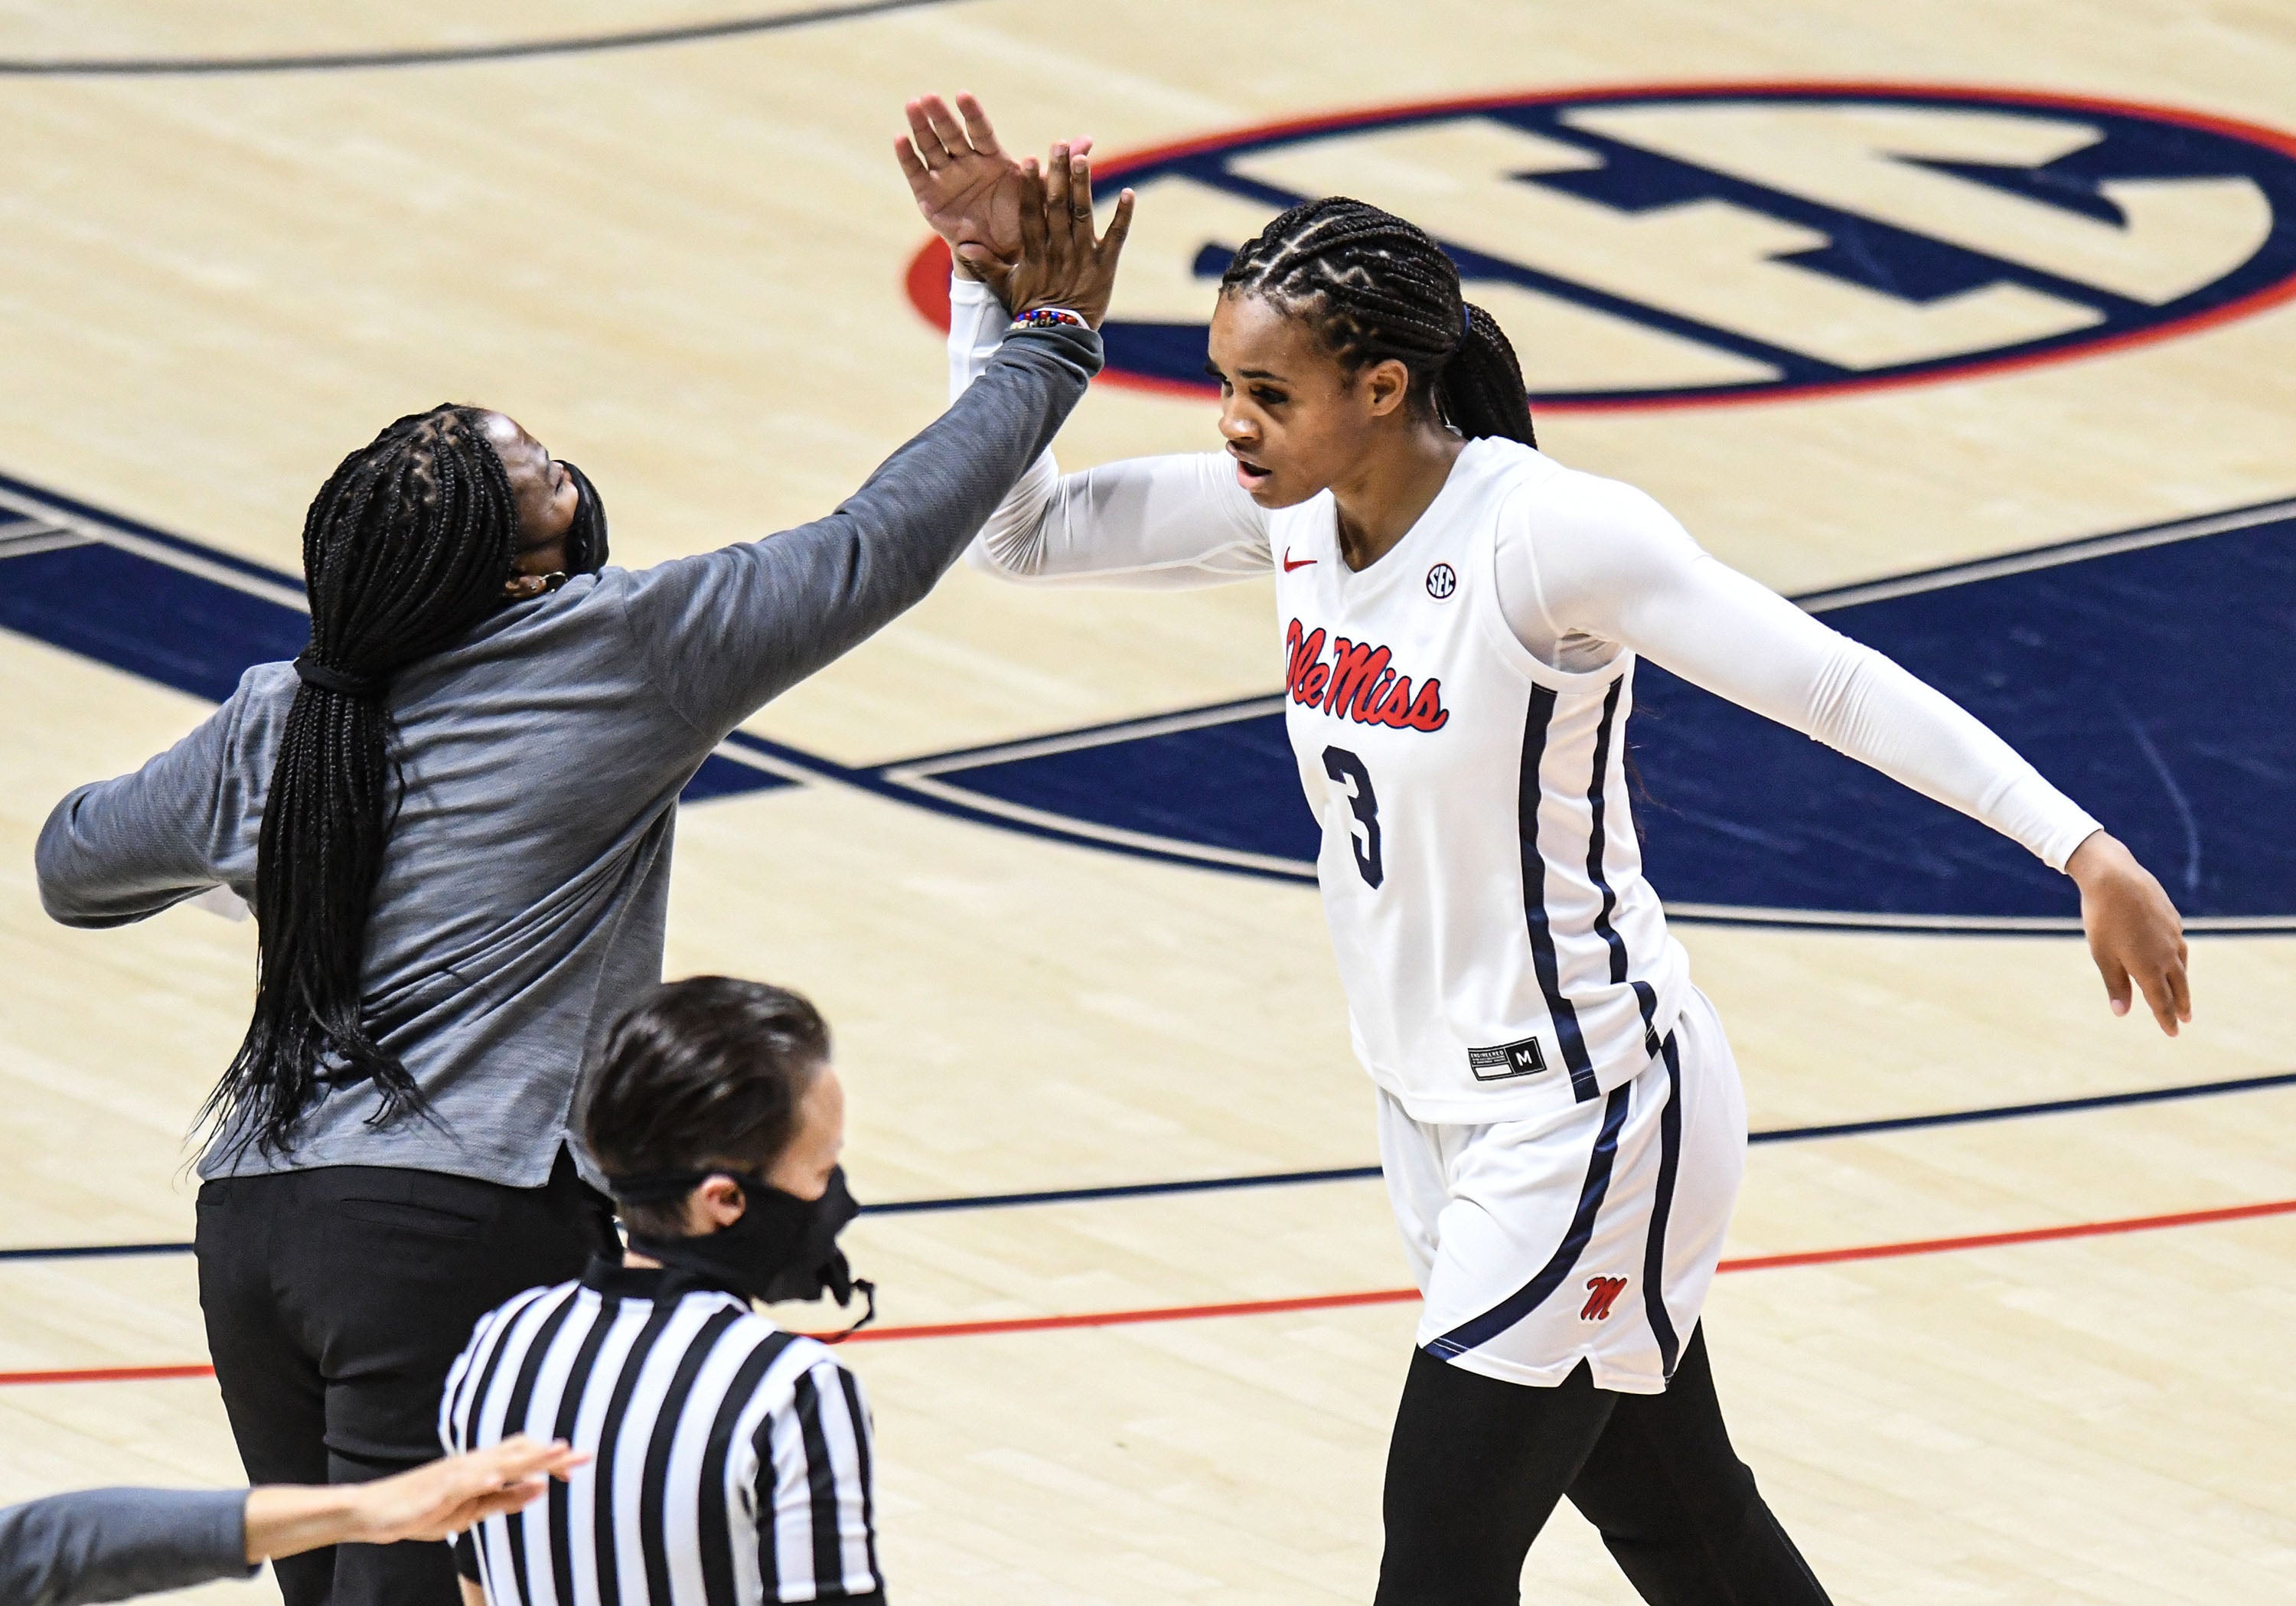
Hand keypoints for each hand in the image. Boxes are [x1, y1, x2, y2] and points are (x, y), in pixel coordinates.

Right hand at [243, 1437, 588, 1561]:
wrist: (373, 1513)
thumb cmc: (422, 1510)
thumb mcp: (471, 1510)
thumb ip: (505, 1499)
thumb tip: (541, 1489)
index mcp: (481, 1470)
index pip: (523, 1458)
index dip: (551, 1461)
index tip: (580, 1467)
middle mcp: (472, 1465)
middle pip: (518, 1453)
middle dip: (551, 1454)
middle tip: (585, 1454)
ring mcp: (454, 1475)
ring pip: (496, 1462)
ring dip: (526, 1457)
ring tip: (554, 1453)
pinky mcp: (435, 1490)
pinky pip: (461, 1482)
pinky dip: (480, 1478)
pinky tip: (497, 1478)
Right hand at [894, 92, 1089, 282]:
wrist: (1001, 257)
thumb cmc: (1021, 225)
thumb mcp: (1041, 196)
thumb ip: (1057, 169)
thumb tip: (1087, 143)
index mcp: (992, 161)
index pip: (980, 132)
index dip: (972, 115)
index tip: (963, 94)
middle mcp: (966, 164)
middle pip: (951, 135)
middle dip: (940, 116)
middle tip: (928, 97)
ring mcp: (946, 178)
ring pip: (931, 147)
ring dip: (921, 126)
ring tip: (911, 105)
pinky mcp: (928, 197)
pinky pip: (916, 174)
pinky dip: (907, 157)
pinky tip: (899, 139)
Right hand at [993, 142, 1134, 328]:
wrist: (1058, 338)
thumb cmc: (1029, 311)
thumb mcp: (1004, 287)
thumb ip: (985, 264)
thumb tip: (961, 246)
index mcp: (1034, 252)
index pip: (1030, 213)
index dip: (1029, 186)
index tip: (1027, 159)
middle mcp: (1058, 249)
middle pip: (1056, 206)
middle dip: (1057, 174)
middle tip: (1058, 145)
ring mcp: (1083, 256)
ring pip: (1082, 214)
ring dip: (1083, 185)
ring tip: (1084, 157)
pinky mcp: (1105, 265)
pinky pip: (1116, 237)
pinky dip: (1122, 216)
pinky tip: (1128, 193)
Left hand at [2066, 831, 2190, 1034]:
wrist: (2115, 877)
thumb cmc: (2102, 919)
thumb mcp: (2103, 955)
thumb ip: (2116, 984)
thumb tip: (2122, 1012)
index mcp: (2149, 967)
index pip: (2162, 1001)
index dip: (2167, 1018)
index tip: (2173, 1032)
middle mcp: (2167, 954)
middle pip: (2178, 985)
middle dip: (2181, 1004)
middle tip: (2186, 1018)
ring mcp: (2173, 934)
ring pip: (2181, 963)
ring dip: (2182, 980)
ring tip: (2181, 990)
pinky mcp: (2172, 918)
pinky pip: (2178, 943)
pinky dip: (2177, 956)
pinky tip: (2172, 955)